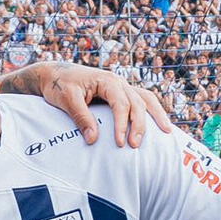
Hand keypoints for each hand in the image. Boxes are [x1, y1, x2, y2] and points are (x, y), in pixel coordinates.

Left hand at [37, 63, 171, 147]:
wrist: (53, 74)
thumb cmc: (58, 85)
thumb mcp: (67, 100)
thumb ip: (81, 118)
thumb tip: (93, 139)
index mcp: (107, 81)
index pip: (121, 104)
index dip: (122, 124)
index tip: (120, 143)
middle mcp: (118, 82)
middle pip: (137, 103)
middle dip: (139, 125)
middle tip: (135, 145)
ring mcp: (121, 87)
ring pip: (145, 99)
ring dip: (156, 115)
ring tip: (167, 132)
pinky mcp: (119, 93)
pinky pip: (141, 100)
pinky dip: (151, 111)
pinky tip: (158, 124)